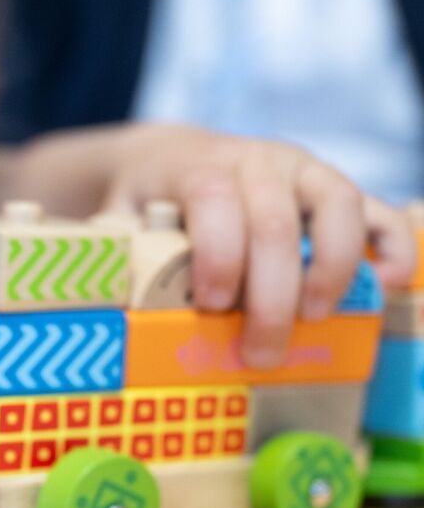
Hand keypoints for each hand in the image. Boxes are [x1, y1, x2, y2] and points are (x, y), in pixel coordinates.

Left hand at [100, 124, 414, 366]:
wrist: (174, 157)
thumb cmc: (149, 200)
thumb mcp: (121, 217)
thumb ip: (121, 249)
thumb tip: (113, 295)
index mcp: (201, 168)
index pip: (214, 199)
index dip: (218, 254)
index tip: (213, 304)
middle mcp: (257, 162)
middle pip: (274, 221)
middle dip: (271, 294)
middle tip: (260, 351)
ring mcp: (303, 171)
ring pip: (337, 204)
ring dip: (333, 268)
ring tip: (313, 318)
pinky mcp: (334, 190)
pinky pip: (378, 209)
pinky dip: (393, 244)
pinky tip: (390, 283)